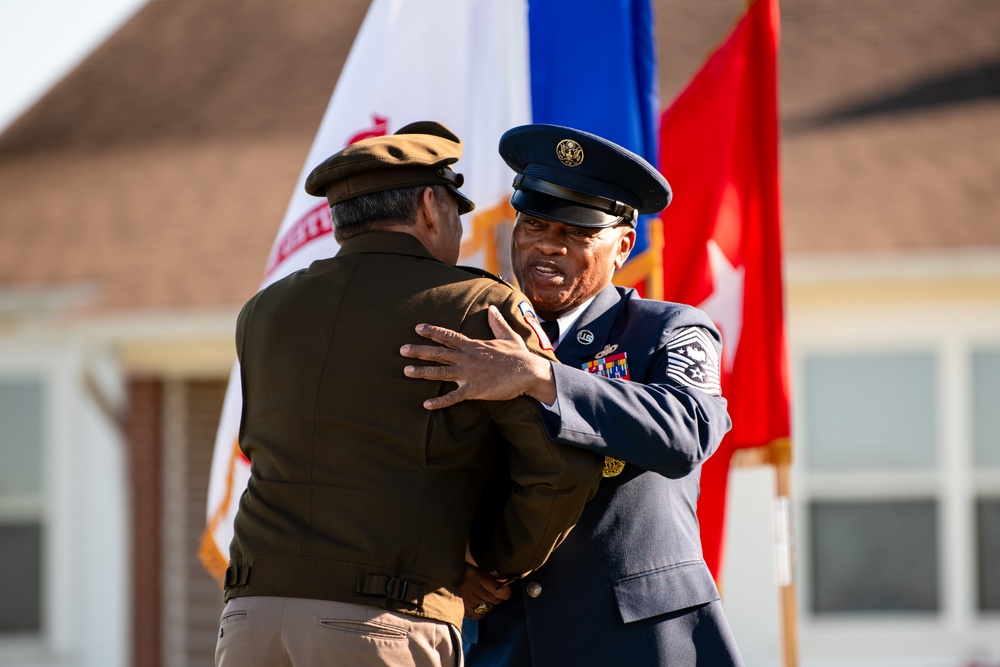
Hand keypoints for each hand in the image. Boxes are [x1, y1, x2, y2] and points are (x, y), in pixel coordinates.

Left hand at [401, 306, 555, 408]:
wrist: (529, 372)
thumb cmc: (519, 355)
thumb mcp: (508, 335)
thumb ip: (497, 323)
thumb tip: (492, 308)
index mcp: (474, 345)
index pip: (448, 336)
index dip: (432, 331)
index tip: (417, 328)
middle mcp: (468, 358)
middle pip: (439, 352)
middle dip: (419, 351)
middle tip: (401, 350)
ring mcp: (469, 374)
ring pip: (441, 372)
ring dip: (422, 372)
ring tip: (406, 371)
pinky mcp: (474, 390)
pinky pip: (453, 397)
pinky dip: (439, 401)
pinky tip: (426, 405)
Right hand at [461, 564, 511, 618]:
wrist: (438, 575)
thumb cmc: (459, 569)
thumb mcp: (472, 565)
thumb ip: (486, 572)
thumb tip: (504, 581)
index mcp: (473, 573)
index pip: (499, 589)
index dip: (506, 591)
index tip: (507, 590)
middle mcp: (469, 587)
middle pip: (495, 599)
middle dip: (499, 598)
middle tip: (497, 594)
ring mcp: (465, 600)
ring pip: (488, 607)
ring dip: (490, 604)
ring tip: (486, 598)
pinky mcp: (461, 609)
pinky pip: (479, 615)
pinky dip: (482, 612)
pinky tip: (480, 606)